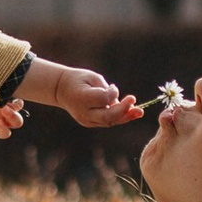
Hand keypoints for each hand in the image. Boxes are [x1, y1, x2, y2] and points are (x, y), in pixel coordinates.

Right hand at [22, 59, 142, 130]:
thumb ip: (105, 89)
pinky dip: (120, 118)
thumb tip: (119, 101)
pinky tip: (133, 113)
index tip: (113, 86)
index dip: (112, 93)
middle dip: (123, 110)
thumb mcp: (92, 78)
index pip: (103, 99)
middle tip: (134, 101)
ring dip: (125, 117)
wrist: (61, 90)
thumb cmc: (79, 80)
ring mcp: (87, 120)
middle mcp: (83, 112)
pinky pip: (108, 122)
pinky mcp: (90, 123)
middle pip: (107, 116)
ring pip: (109, 121)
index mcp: (81, 98)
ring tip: (139, 112)